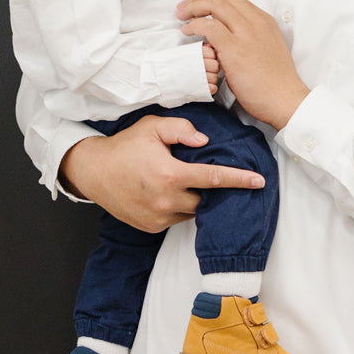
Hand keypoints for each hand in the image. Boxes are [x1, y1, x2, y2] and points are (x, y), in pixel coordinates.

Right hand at [60, 114, 265, 232]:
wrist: (94, 171)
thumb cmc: (125, 146)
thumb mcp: (153, 126)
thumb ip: (181, 129)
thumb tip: (205, 141)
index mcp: (170, 174)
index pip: (214, 178)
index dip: (239, 179)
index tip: (259, 181)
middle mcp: (165, 200)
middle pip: (206, 199)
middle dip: (214, 190)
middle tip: (210, 176)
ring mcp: (158, 217)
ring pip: (192, 211)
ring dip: (195, 199)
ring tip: (185, 182)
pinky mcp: (151, 227)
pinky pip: (177, 219)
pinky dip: (180, 207)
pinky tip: (171, 193)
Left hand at [177, 0, 309, 130]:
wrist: (285, 100)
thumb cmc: (275, 82)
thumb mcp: (268, 47)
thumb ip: (251, 36)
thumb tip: (228, 35)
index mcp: (264, 21)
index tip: (197, 4)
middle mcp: (256, 22)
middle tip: (184, 8)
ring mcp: (246, 34)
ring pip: (215, 6)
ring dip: (193, 8)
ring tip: (182, 17)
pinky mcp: (235, 49)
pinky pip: (209, 27)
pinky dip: (194, 25)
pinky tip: (188, 32)